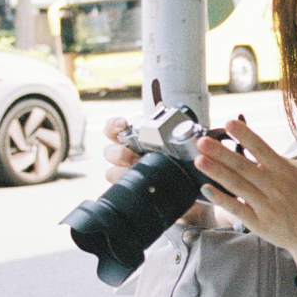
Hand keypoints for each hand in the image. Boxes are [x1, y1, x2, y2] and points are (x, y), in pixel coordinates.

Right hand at [102, 115, 223, 227]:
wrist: (187, 185)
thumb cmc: (176, 158)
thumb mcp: (175, 140)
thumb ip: (166, 123)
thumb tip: (161, 106)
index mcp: (131, 140)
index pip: (112, 129)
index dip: (113, 125)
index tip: (122, 124)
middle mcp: (124, 156)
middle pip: (109, 152)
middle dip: (119, 153)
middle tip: (135, 156)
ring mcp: (125, 173)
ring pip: (111, 172)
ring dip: (123, 172)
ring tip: (141, 174)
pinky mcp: (130, 190)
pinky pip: (121, 189)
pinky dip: (130, 187)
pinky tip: (144, 186)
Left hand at [193, 119, 296, 281]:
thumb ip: (279, 162)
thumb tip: (255, 150)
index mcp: (286, 172)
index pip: (262, 149)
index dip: (245, 136)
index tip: (229, 124)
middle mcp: (275, 187)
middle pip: (244, 166)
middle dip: (221, 153)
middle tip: (202, 142)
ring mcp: (266, 206)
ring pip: (237, 185)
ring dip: (216, 172)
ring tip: (200, 160)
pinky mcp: (258, 223)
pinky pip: (236, 208)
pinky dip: (221, 198)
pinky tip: (207, 188)